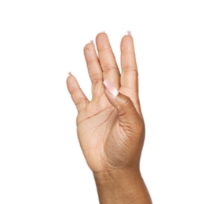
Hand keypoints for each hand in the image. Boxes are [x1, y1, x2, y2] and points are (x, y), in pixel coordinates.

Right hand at [65, 31, 144, 176]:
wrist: (112, 169)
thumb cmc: (127, 150)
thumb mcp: (132, 127)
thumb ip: (123, 104)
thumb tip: (109, 84)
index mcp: (128, 101)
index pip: (128, 72)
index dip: (128, 54)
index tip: (127, 37)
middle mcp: (113, 100)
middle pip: (109, 69)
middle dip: (105, 52)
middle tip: (100, 34)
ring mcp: (98, 106)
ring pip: (94, 78)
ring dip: (91, 61)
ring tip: (88, 44)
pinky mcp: (85, 115)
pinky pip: (78, 95)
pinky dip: (74, 84)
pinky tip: (72, 74)